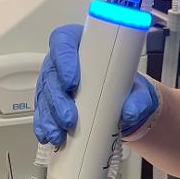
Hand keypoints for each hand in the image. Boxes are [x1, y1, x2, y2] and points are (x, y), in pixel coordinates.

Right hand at [33, 23, 159, 145]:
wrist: (121, 101)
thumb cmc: (123, 84)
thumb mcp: (136, 89)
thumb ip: (138, 99)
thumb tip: (129, 112)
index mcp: (81, 44)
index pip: (64, 42)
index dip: (64, 60)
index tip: (72, 82)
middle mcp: (62, 61)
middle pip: (51, 74)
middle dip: (58, 99)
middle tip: (69, 118)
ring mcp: (53, 81)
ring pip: (44, 95)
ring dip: (49, 117)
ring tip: (59, 134)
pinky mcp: (49, 100)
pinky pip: (41, 111)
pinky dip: (43, 126)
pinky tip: (47, 136)